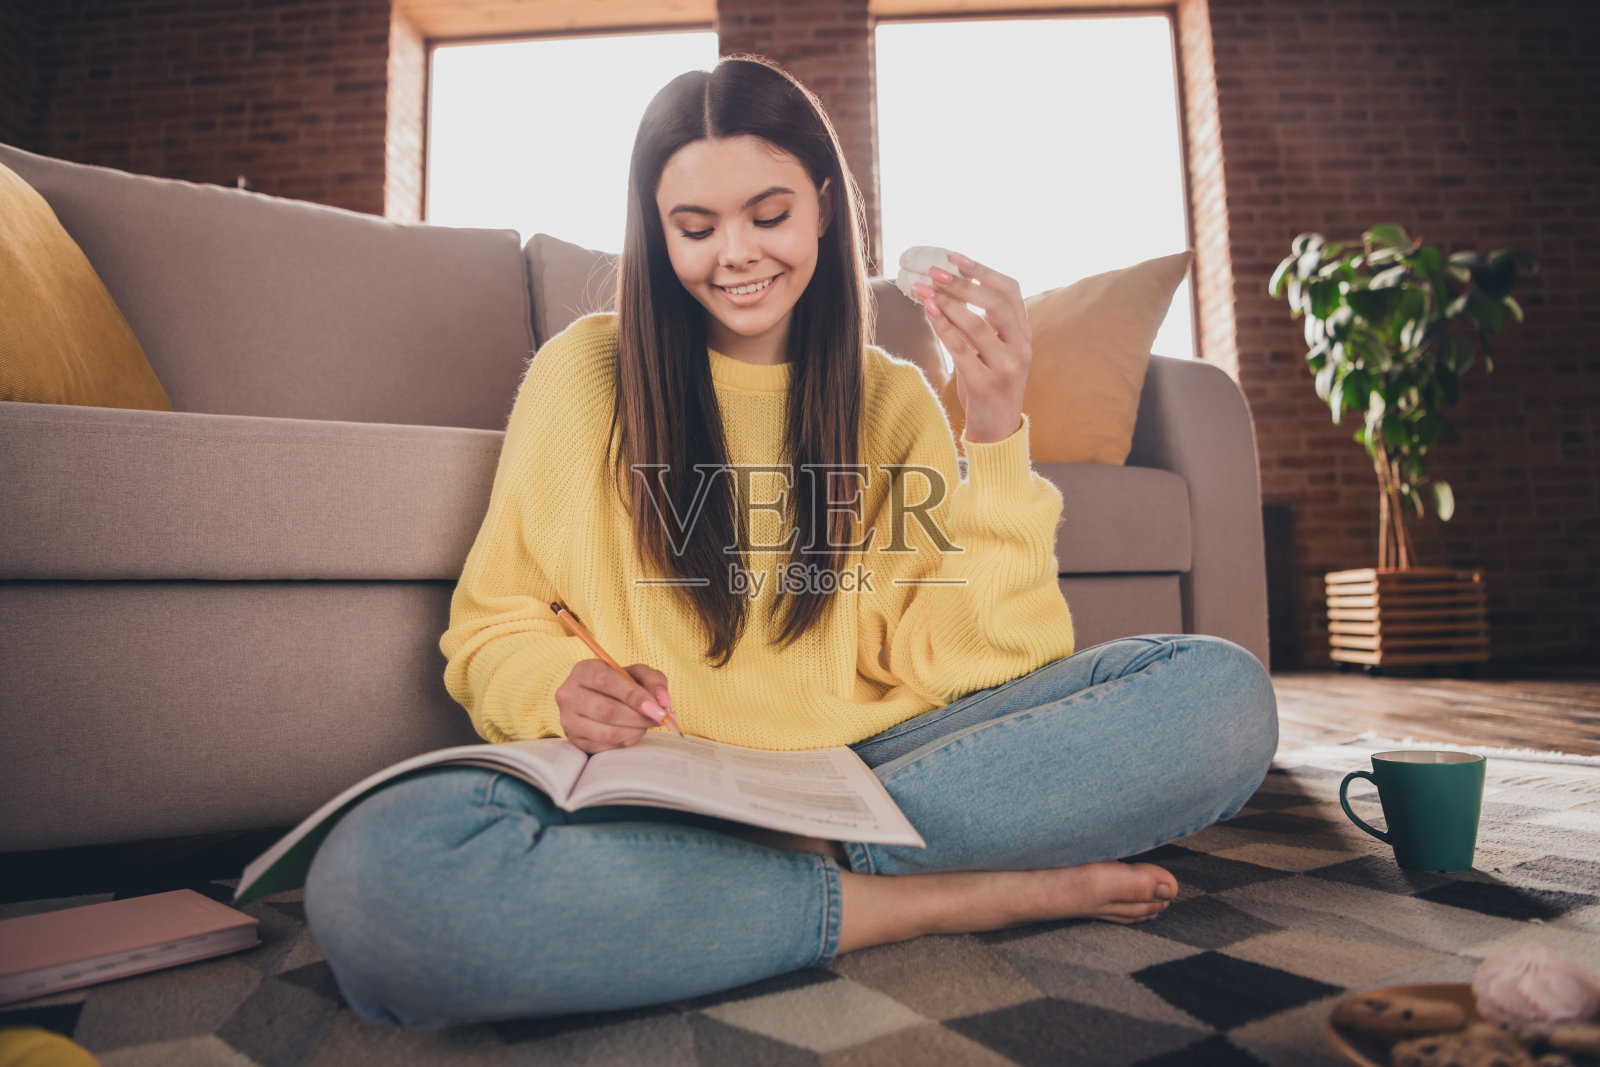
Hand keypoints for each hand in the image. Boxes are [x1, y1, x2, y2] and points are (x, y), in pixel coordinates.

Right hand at [555, 659, 672, 753]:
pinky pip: (607, 746)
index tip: (657, 707)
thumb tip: (663, 702)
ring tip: (647, 724)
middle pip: (607, 710)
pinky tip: (635, 731)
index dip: (634, 696)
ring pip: (608, 732)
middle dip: (639, 717)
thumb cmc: (619, 684)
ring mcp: (569, 720)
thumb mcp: (637, 673)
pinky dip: (627, 741)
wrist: (596, 699)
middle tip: (660, 718)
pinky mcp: (576, 740)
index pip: (606, 682)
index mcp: (583, 671)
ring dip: (636, 731)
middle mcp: (569, 694)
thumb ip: (654, 681)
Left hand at [911, 253, 1031, 443]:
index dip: (983, 271)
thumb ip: (982, 324)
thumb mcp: (993, 351)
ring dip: (948, 303)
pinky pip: (962, 349)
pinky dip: (943, 327)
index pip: (1011, 292)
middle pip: (995, 303)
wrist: (997, 429)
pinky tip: (928, 312)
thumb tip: (948, 289)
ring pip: (977, 325)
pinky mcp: (987, 384)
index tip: (956, 258)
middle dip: (963, 284)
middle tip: (934, 272)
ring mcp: (1007, 367)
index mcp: (1024, 335)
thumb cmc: (989, 384)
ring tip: (925, 291)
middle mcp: (1021, 348)